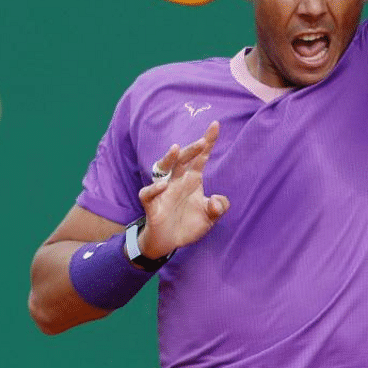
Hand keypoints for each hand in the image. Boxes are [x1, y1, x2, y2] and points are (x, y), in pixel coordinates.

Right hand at [137, 121, 229, 257]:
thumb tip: (215, 200)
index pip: (201, 157)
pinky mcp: (151, 204)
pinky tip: (163, 186)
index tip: (215, 124)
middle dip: (192, 149)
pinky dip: (154, 188)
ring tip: (176, 149)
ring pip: (163, 169)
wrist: (169, 242)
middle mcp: (177, 181)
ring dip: (169, 158)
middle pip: (183, 159)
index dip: (208, 141)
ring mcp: (163, 191)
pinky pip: (148, 192)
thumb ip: (219, 207)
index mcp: (192, 180)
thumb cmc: (188, 224)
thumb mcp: (210, 217)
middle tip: (201, 142)